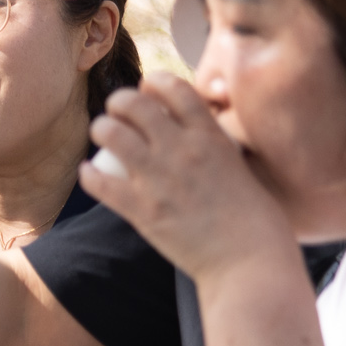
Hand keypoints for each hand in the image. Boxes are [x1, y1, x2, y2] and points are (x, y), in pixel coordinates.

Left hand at [79, 77, 297, 283]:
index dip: (154, 82)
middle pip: (133, 103)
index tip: (148, 91)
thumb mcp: (242, 167)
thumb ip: (217, 147)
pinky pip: (99, 182)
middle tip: (117, 114)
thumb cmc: (257, 221)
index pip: (174, 87)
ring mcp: (159, 179)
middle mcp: (182, 149)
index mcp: (211, 136)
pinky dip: (88, 175)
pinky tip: (90, 174)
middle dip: (119, 102)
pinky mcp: (142, 210)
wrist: (251, 262)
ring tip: (103, 138)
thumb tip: (201, 136)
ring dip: (101, 131)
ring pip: (110, 133)